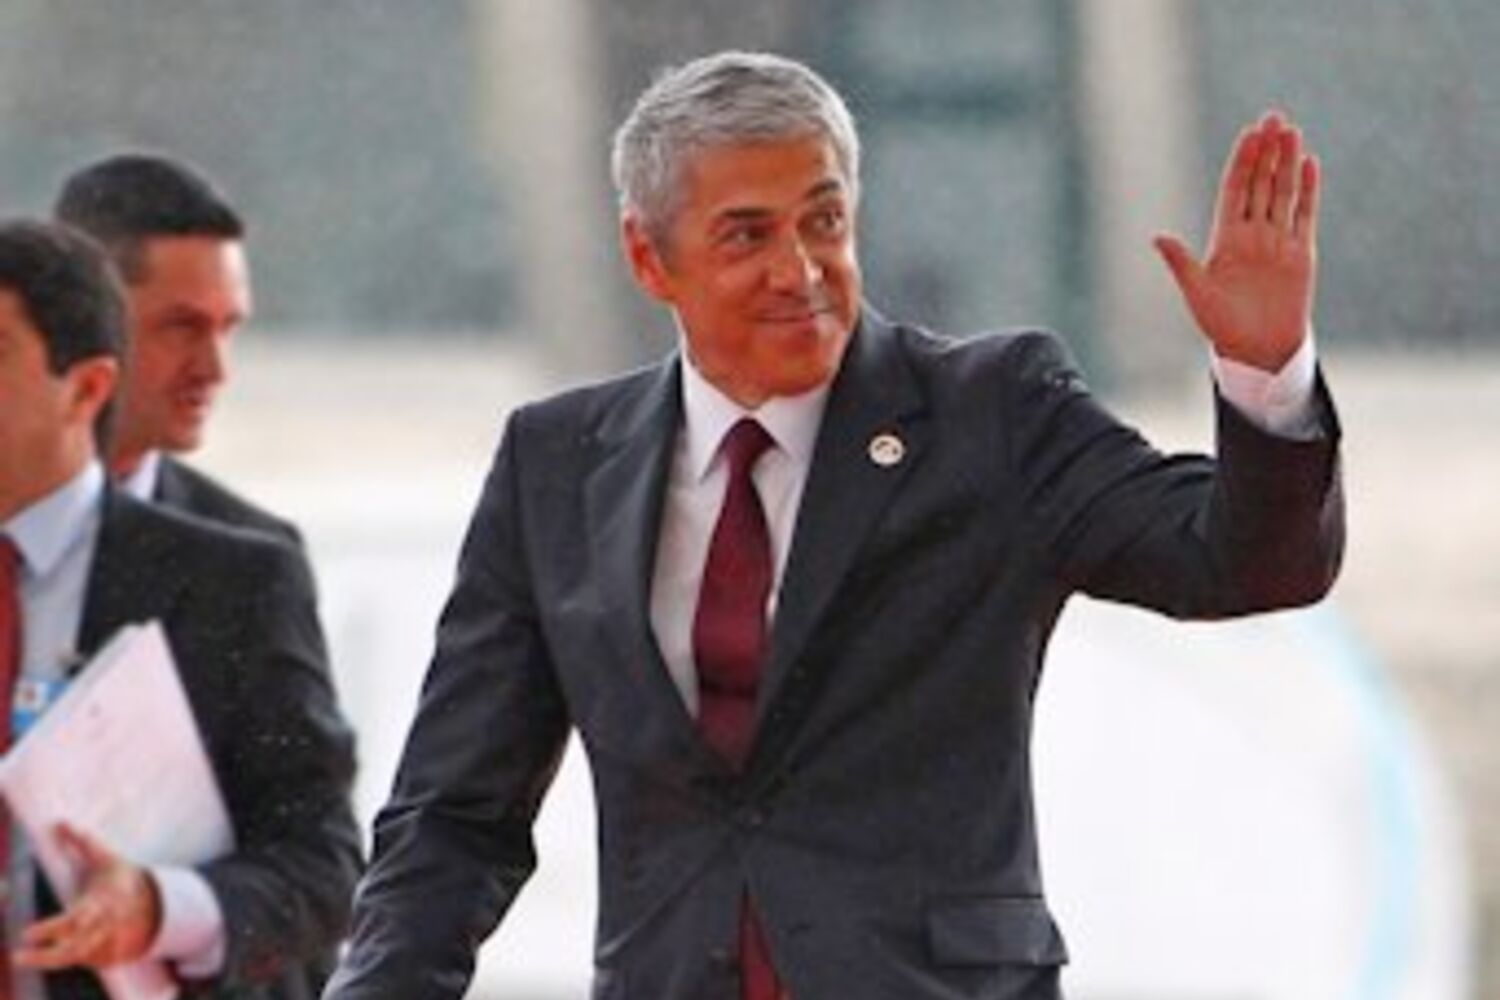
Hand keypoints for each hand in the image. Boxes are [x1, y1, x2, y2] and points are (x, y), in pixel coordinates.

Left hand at [13, 823, 161, 970]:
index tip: (25, 933)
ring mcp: (107, 941)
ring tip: (24, 957)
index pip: (73, 921)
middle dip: (45, 957)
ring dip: (50, 959)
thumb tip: (60, 822)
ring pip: (77, 958)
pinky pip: (88, 961)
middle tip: (17, 957)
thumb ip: (82, 842)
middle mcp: (103, 926)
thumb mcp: (103, 857)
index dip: (49, 929)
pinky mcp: (108, 952)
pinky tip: (52, 952)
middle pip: (74, 950)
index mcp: (101, 904)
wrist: (149, 896)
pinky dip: (71, 957)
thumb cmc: (118, 875)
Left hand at [1155, 111, 1319, 371]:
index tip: (1249, 133)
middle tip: (1273, 117)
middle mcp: (1252, 234)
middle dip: (1266, 151)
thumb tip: (1157, 237)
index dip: (1242, 162)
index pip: (1235, 190)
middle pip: (1261, 183)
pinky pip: (1305, 214)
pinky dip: (1308, 190)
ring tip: (1292, 131)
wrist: (1256, 349)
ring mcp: (1278, 241)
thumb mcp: (1197, 293)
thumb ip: (1181, 263)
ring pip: (1284, 192)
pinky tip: (1310, 163)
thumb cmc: (1221, 325)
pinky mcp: (1300, 253)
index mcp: (1225, 239)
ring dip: (1287, 162)